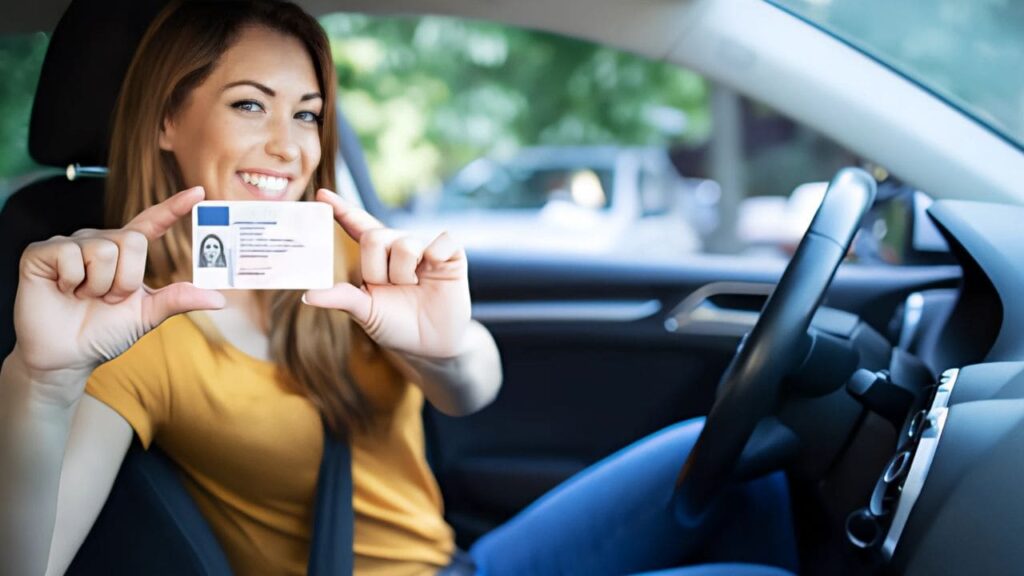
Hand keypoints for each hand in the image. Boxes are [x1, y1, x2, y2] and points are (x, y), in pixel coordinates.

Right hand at [12, 186, 225, 379]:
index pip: (152, 222)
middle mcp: (100, 240)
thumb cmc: (104, 332)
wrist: (67, 356)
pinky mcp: (42, 252)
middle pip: (133, 241)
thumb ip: (179, 300)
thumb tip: (219, 299)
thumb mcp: (147, 315)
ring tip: (84, 296)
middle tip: (108, 299)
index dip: (174, 207)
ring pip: (104, 250)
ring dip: (100, 285)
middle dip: (126, 280)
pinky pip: (72, 256)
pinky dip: (73, 283)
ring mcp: (71, 243)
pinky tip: (63, 291)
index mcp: (126, 252)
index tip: (199, 192)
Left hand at [302, 189, 470, 357]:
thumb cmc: (396, 325)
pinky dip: (436, 254)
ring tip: (414, 288)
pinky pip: (442, 240)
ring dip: (404, 274)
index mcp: (375, 257)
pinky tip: (435, 269)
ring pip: (404, 244)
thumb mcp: (366, 313)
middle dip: (379, 271)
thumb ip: (342, 298)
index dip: (342, 209)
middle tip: (392, 289)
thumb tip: (307, 295)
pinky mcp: (451, 254)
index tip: (322, 194)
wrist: (431, 345)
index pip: (357, 225)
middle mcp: (398, 246)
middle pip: (375, 237)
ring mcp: (425, 248)